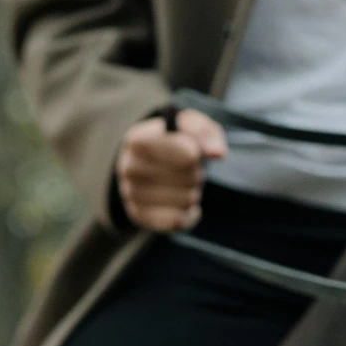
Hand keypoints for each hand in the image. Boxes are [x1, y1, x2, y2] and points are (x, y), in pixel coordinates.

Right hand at [117, 109, 225, 231]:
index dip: (195, 153)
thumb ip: (203, 131)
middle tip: (188, 168)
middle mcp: (128, 168)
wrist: (145, 161)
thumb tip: (217, 153)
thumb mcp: (187, 124)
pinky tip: (182, 203)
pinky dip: (189, 213)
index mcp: (137, 140)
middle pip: (188, 176)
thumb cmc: (171, 140)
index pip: (183, 153)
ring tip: (181, 183)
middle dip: (196, 172)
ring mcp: (131, 194)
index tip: (194, 152)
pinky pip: (178, 221)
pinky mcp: (139, 216)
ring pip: (186, 199)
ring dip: (192, 192)